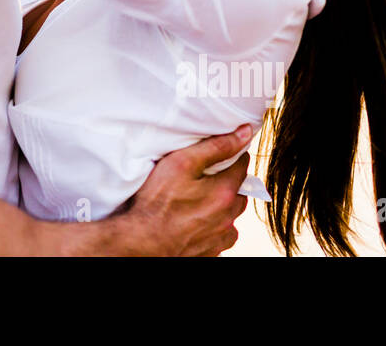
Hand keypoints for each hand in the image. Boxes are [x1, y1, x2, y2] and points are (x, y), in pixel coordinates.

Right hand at [112, 124, 252, 255]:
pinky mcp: (211, 252)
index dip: (230, 155)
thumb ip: (215, 147)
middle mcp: (228, 217)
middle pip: (239, 191)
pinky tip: (195, 220)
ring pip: (231, 216)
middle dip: (228, 181)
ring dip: (222, 206)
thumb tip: (244, 133)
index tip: (217, 154)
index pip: (242, 165)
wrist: (141, 242)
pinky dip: (214, 227)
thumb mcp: (181, 163)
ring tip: (198, 200)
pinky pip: (221, 235)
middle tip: (205, 176)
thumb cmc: (156, 202)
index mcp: (225, 193)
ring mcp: (220, 237)